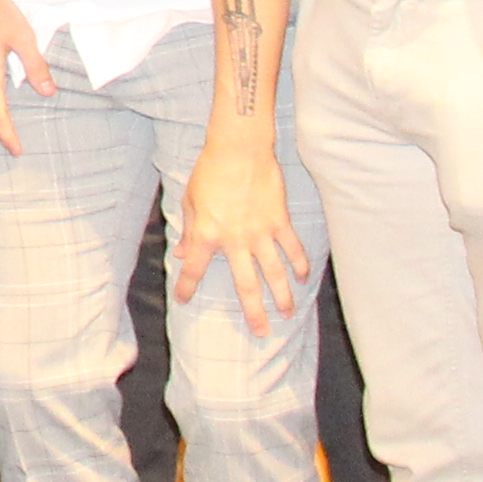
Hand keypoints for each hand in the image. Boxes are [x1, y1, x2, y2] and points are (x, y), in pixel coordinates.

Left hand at [167, 130, 307, 322]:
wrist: (239, 148)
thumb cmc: (210, 171)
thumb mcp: (190, 201)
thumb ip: (188, 230)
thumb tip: (180, 253)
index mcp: (206, 234)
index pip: (194, 270)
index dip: (187, 287)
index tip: (183, 301)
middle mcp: (235, 240)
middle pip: (246, 285)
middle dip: (253, 312)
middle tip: (261, 333)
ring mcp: (260, 232)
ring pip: (275, 273)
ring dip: (282, 296)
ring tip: (287, 314)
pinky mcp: (279, 221)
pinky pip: (292, 248)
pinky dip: (299, 264)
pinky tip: (302, 279)